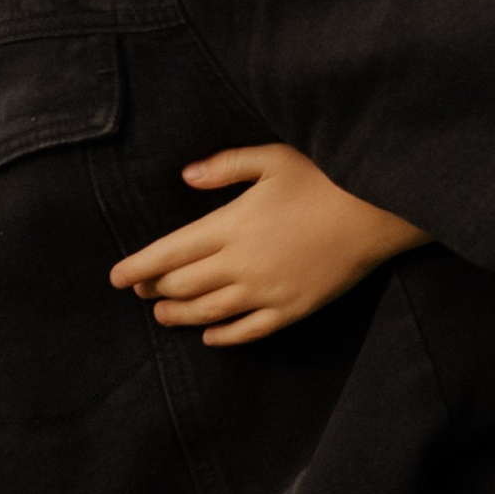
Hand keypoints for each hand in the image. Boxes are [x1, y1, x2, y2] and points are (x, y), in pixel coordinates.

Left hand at [109, 143, 433, 347]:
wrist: (377, 211)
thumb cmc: (325, 178)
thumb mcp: (272, 158)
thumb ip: (225, 166)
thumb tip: (186, 177)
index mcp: (229, 225)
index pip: (168, 253)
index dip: (138, 267)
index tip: (117, 277)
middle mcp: (241, 264)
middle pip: (183, 286)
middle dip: (155, 290)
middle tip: (141, 291)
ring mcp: (266, 291)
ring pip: (209, 312)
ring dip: (179, 316)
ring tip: (163, 316)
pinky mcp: (292, 308)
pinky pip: (249, 331)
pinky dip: (223, 336)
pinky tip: (209, 336)